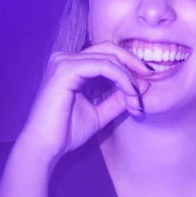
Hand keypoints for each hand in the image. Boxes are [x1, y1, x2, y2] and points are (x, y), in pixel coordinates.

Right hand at [17, 40, 152, 166]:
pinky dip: (122, 79)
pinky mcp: (65, 70)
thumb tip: (143, 86)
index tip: (144, 88)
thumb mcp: (100, 113)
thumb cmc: (65, 132)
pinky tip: (130, 93)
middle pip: (110, 49)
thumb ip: (118, 99)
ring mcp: (63, 62)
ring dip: (129, 78)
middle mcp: (65, 59)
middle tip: (151, 80)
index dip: (130, 67)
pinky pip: (104, 66)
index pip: (107, 55)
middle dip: (134, 64)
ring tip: (137, 99)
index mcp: (71, 66)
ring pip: (110, 58)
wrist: (45, 147)